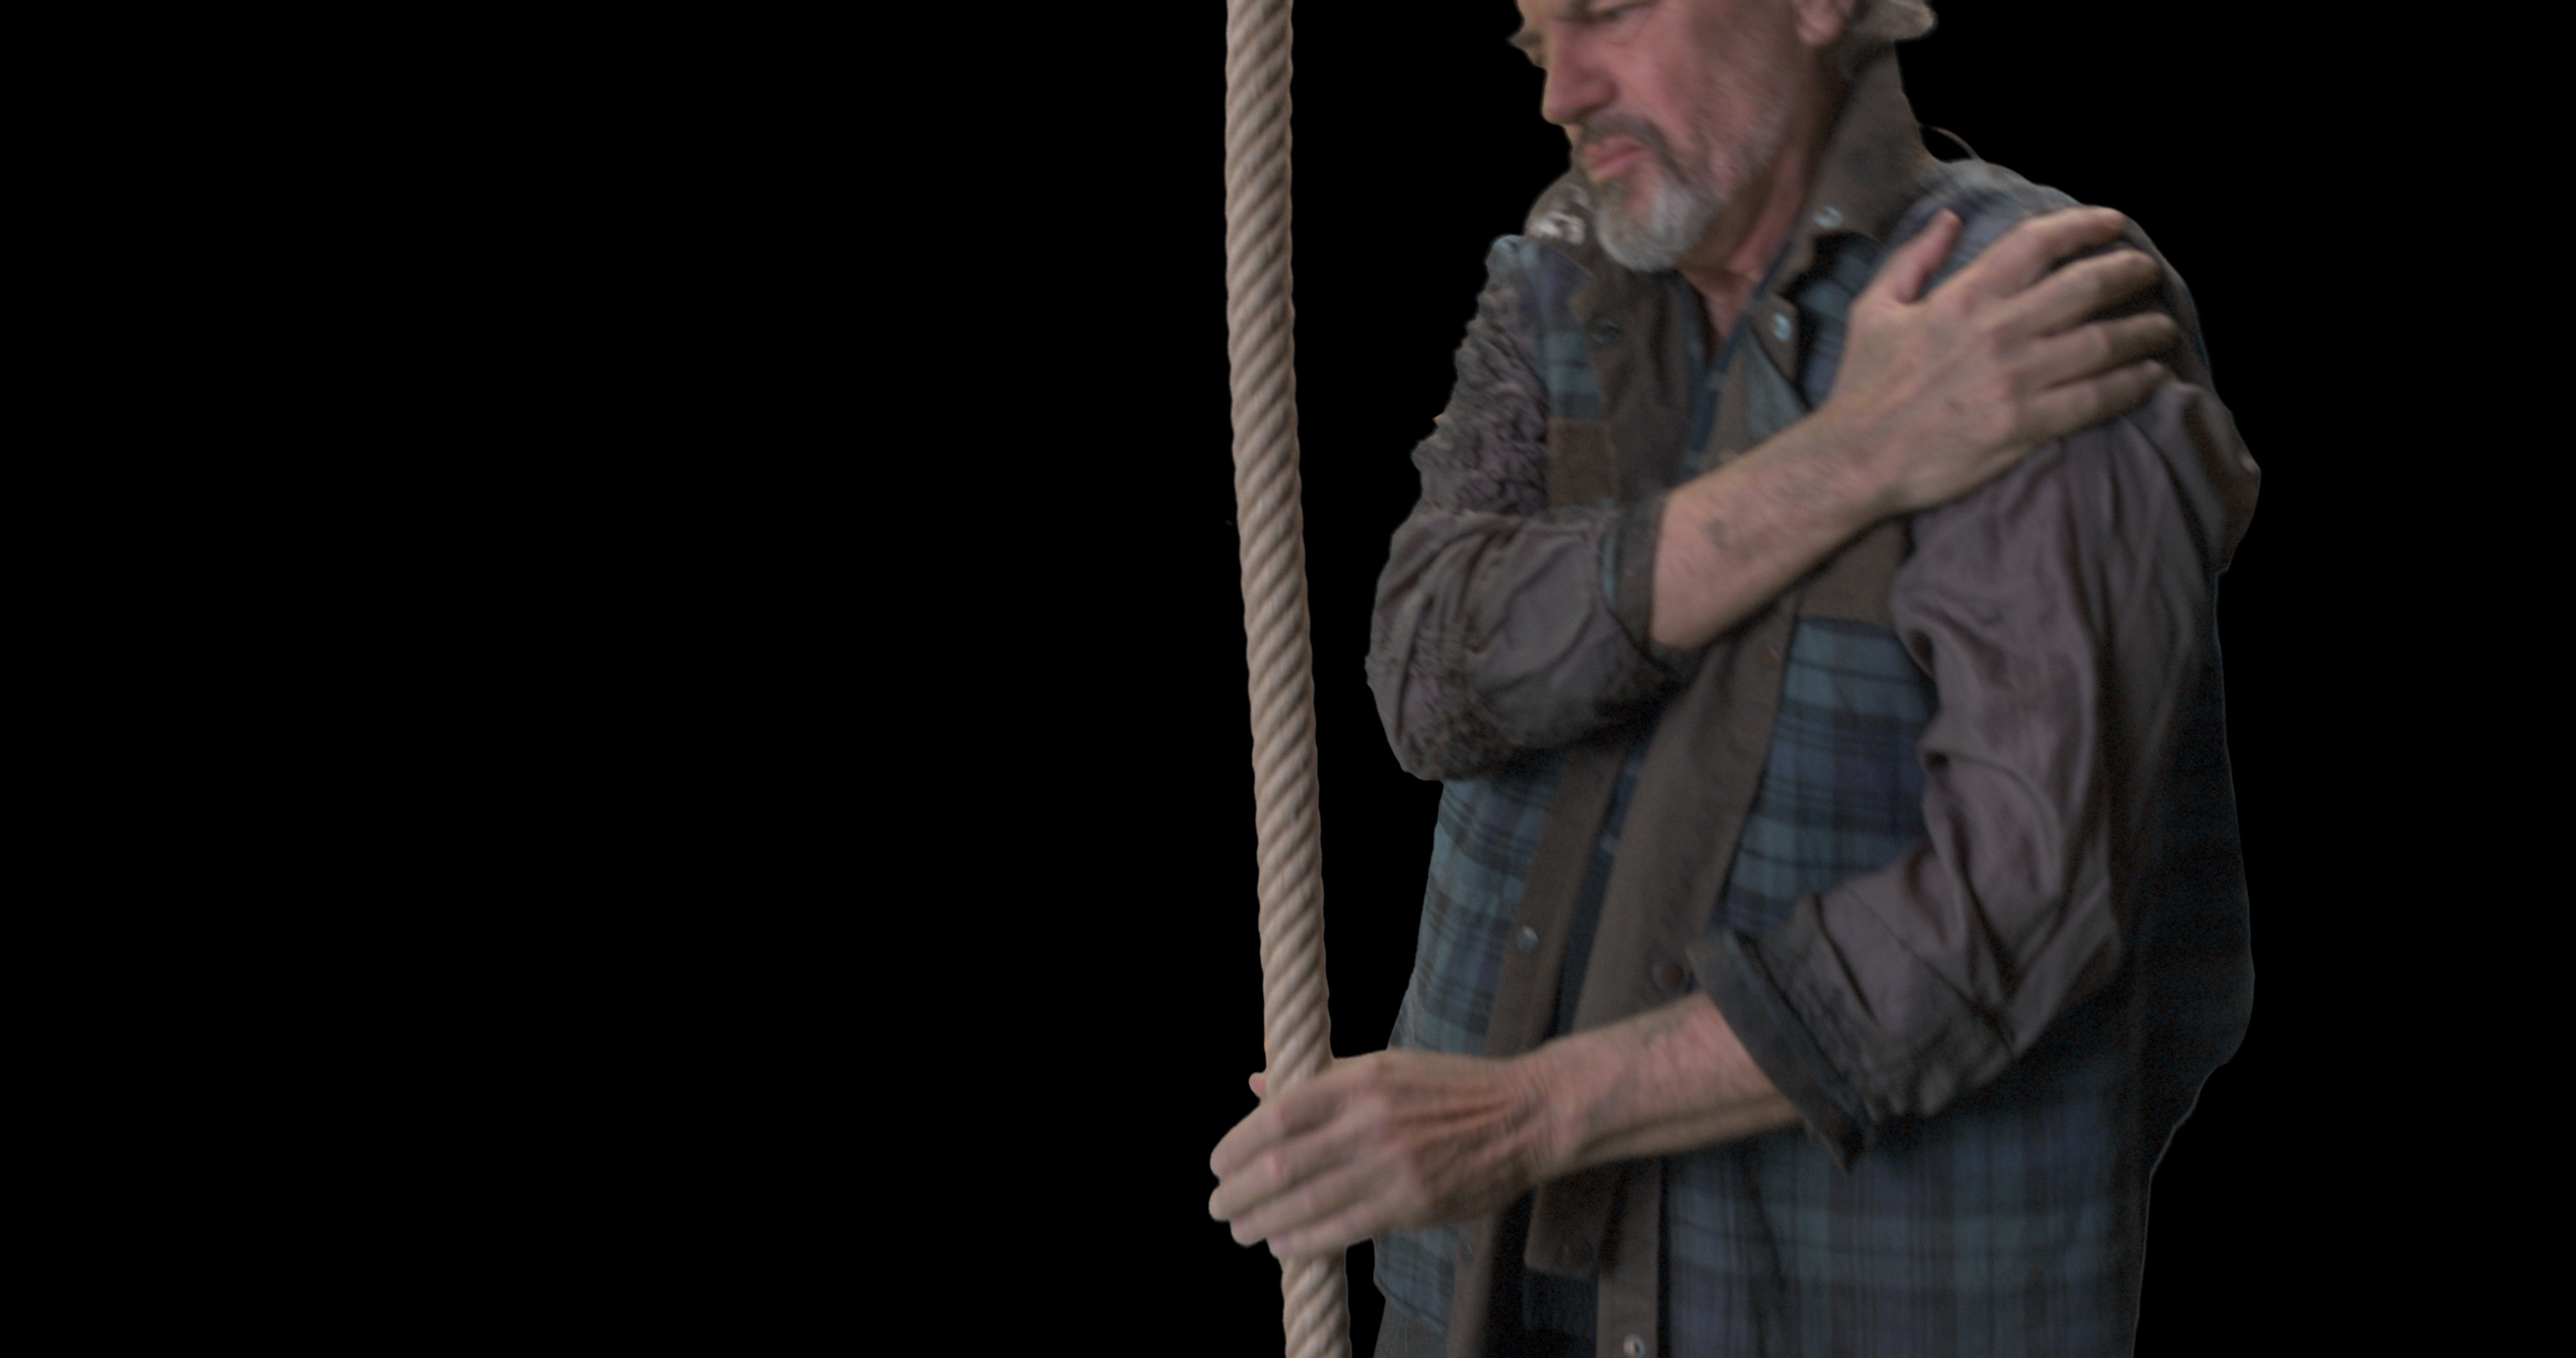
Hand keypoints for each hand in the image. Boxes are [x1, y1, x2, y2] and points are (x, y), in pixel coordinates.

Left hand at [1208, 1049, 1553, 1258]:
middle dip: (1238, 1192)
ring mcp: (1391, 1166)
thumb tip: (1256, 1083)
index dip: (1236, 1144)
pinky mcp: (1413, 1204)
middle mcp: (1369, 1122)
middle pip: (1279, 1165)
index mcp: (1358, 1081)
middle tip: (1218, 1206)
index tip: (1217, 1164)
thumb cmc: (1449, 1088)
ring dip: (1263, 1222)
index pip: (1277, 1116)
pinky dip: (1305, 1240)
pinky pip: (1344, 1229)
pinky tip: (1284, 1244)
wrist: (1523, 1115)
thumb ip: (1319, 1080)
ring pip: (1305, 1203)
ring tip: (1242, 1230)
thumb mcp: (1383, 1066)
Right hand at [1823, 205, 2181, 516]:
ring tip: (2162, 326)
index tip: (2113, 223)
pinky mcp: (2026, 424)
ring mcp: (2016, 378)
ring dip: (2144, 329)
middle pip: (2087, 285)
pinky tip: (2151, 376)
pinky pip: (2096, 398)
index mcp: (1964, 297)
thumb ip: (1914, 259)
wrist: (1856, 459)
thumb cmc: (1863, 386)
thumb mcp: (1875, 308)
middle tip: (2148, 272)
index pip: (2038, 242)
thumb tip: (1950, 219)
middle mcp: (1998, 330)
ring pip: (2103, 341)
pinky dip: (2132, 383)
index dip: (2084, 225)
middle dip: (2130, 272)